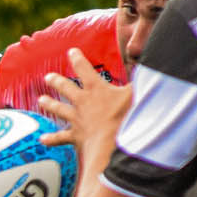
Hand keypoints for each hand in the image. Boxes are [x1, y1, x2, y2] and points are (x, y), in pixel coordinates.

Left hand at [35, 47, 132, 179]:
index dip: (77, 59)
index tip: (70, 51)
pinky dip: (51, 139)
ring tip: (41, 100)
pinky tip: (42, 139)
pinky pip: (61, 137)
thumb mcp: (138, 94)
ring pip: (60, 109)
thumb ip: (144, 80)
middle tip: (48, 77)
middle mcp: (83, 102)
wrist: (111, 145)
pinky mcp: (76, 136)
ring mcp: (78, 120)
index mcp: (97, 89)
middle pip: (67, 88)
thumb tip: (156, 65)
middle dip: (57, 81)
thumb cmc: (125, 119)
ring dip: (50, 104)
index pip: (85, 69)